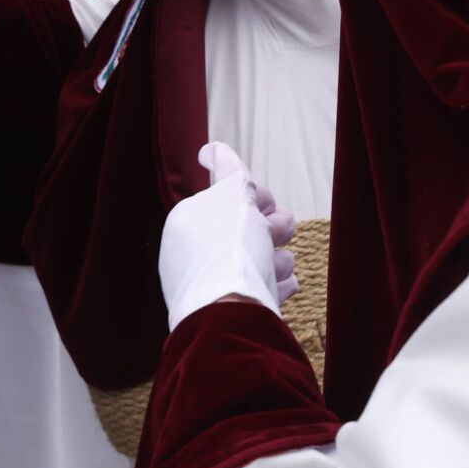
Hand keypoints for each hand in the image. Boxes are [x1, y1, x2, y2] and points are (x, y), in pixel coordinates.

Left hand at [158, 142, 298, 330]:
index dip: (256, 195)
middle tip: (274, 233)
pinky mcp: (239, 310)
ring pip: (265, 258)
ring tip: (273, 269)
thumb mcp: (232, 195)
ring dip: (278, 259)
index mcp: (190, 223)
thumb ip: (227, 170)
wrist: (230, 316)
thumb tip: (211, 151)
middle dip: (273, 228)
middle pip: (252, 229)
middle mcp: (200, 253)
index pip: (231, 198)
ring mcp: (218, 284)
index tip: (263, 202)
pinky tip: (278, 288)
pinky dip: (277, 286)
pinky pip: (268, 289)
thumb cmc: (229, 250)